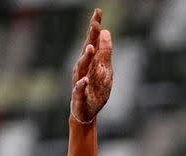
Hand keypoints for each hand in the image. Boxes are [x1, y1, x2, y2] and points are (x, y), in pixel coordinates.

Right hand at [70, 9, 112, 123]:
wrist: (86, 112)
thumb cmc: (95, 90)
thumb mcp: (105, 70)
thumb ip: (105, 52)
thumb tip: (106, 32)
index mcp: (90, 61)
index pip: (93, 41)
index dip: (95, 27)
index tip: (98, 12)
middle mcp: (83, 68)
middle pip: (87, 50)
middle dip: (90, 37)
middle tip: (95, 23)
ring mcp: (79, 81)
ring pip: (82, 67)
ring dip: (86, 57)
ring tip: (91, 48)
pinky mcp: (79, 96)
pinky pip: (79, 89)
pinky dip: (82, 84)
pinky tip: (86, 80)